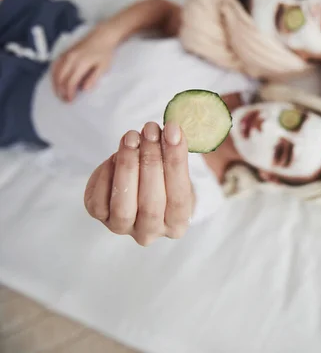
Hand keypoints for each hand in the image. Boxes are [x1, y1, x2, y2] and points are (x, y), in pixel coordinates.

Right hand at [52, 26, 116, 101]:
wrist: (101, 36)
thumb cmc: (104, 51)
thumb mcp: (103, 67)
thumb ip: (93, 79)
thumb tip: (85, 89)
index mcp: (80, 63)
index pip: (70, 82)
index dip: (69, 93)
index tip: (70, 100)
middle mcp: (70, 58)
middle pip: (60, 78)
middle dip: (60, 91)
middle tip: (64, 99)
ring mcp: (66, 55)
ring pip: (55, 72)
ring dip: (55, 84)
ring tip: (59, 93)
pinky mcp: (64, 53)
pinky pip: (54, 65)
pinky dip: (53, 75)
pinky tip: (56, 81)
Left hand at [84, 121, 194, 245]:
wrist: (142, 189)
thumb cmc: (165, 178)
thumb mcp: (177, 171)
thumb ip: (175, 155)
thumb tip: (171, 130)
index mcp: (177, 224)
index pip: (179, 197)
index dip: (176, 162)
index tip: (173, 132)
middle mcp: (151, 232)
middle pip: (151, 204)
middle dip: (150, 162)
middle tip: (150, 131)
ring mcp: (124, 228)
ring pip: (123, 206)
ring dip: (127, 167)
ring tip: (132, 138)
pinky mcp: (101, 218)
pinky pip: (98, 202)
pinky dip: (106, 176)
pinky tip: (115, 156)